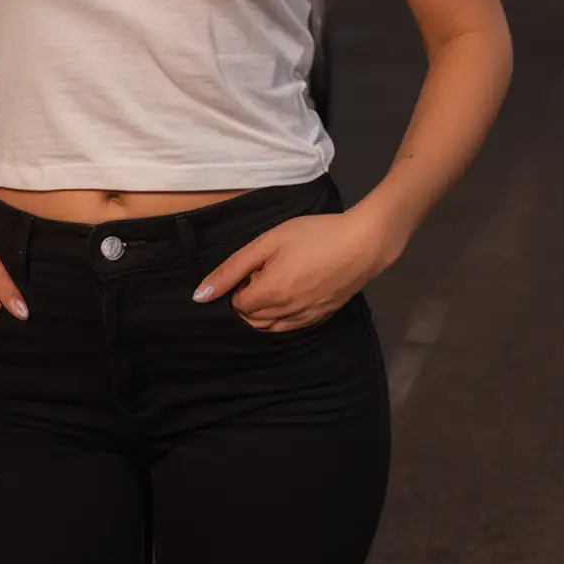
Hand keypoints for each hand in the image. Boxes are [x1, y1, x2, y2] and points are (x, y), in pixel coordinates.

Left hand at [192, 209, 391, 331]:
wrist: (362, 243)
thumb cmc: (313, 235)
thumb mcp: (268, 242)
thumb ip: (232, 269)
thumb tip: (200, 295)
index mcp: (269, 295)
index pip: (236, 305)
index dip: (240, 285)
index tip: (254, 266)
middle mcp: (285, 314)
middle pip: (251, 320)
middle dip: (249, 299)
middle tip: (266, 271)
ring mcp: (305, 319)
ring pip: (270, 328)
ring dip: (264, 311)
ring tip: (278, 280)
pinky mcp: (321, 318)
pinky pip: (291, 328)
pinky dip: (282, 317)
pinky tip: (294, 291)